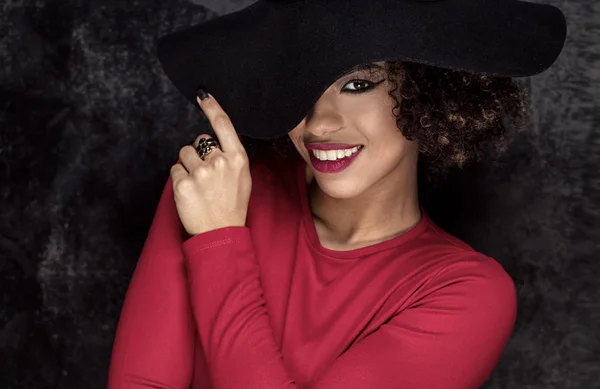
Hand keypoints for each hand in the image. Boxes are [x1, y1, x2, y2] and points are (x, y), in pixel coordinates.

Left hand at [170, 93, 251, 235]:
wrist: (221, 233)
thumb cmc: (232, 206)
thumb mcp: (243, 178)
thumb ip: (231, 157)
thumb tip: (213, 141)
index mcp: (238, 159)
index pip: (223, 125)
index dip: (212, 107)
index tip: (202, 94)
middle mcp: (219, 162)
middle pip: (199, 141)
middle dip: (199, 153)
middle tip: (206, 176)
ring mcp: (201, 173)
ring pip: (184, 154)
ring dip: (187, 166)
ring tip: (199, 186)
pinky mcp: (183, 184)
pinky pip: (175, 170)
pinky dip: (179, 179)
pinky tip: (190, 192)